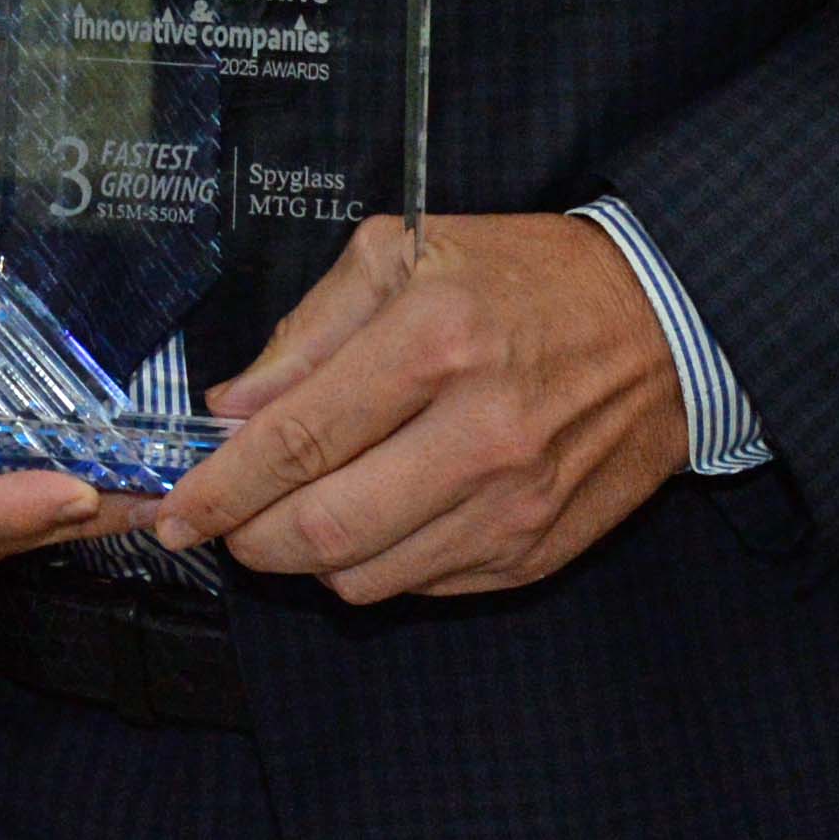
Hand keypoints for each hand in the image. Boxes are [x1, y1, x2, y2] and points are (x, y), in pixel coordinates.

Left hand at [147, 213, 685, 600]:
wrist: (665, 326)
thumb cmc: (525, 278)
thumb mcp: (405, 253)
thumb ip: (308, 331)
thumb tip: (232, 408)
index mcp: (436, 343)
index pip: (298, 441)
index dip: (220, 487)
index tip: (173, 509)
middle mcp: (479, 434)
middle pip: (323, 529)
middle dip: (248, 537)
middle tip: (221, 519)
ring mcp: (513, 505)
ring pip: (365, 576)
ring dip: (307, 557)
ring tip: (299, 509)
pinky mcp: (535, 551)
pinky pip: (421, 585)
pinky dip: (378, 563)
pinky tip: (379, 512)